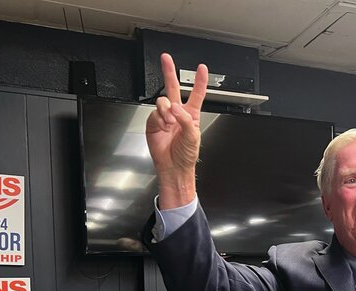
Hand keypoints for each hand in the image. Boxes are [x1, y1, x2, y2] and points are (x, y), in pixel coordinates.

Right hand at [146, 53, 207, 207]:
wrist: (174, 167)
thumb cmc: (187, 154)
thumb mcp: (193, 137)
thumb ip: (185, 120)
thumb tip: (175, 108)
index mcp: (191, 115)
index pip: (197, 94)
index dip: (200, 81)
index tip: (202, 68)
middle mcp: (178, 113)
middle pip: (173, 88)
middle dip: (169, 72)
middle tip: (166, 58)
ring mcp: (165, 116)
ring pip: (162, 101)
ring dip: (166, 110)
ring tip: (169, 123)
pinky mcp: (153, 122)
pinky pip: (154, 113)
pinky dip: (159, 120)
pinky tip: (162, 128)